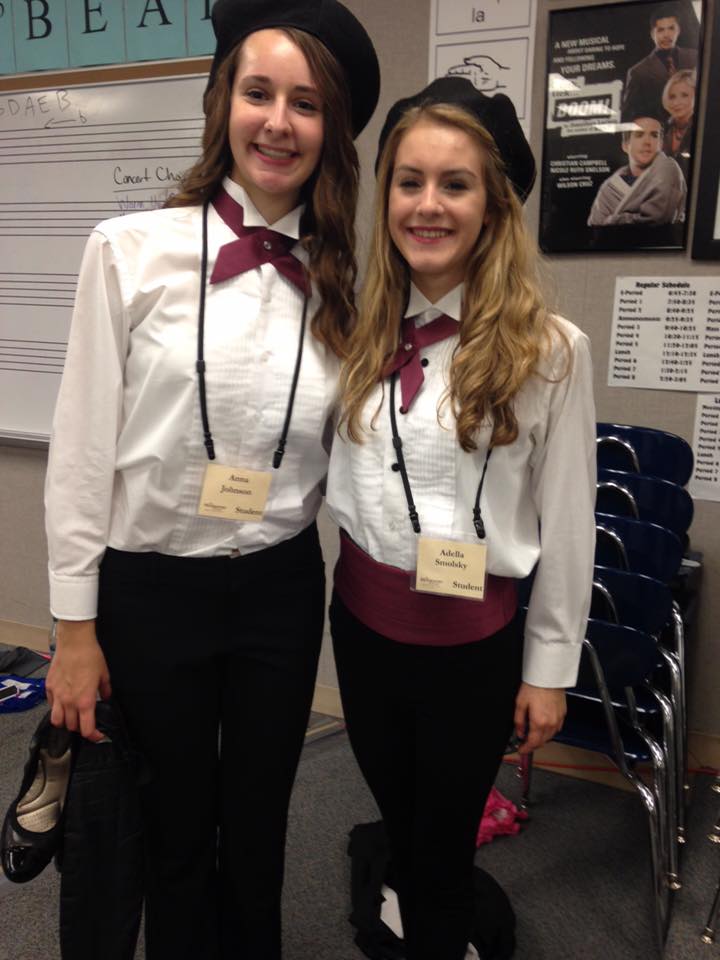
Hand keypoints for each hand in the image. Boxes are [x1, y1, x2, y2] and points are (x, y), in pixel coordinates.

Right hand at [45, 619, 111, 741]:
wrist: (75, 642)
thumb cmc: (91, 656)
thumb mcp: (104, 674)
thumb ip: (105, 690)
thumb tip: (106, 697)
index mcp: (85, 701)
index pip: (86, 729)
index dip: (93, 736)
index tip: (98, 736)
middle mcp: (69, 701)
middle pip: (71, 726)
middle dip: (79, 728)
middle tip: (85, 722)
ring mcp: (57, 695)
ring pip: (56, 720)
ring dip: (64, 722)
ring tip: (71, 717)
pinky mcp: (49, 687)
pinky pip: (50, 704)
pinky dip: (56, 708)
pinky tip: (62, 702)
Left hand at [513, 683, 565, 755]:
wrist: (549, 676)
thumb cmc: (535, 687)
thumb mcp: (520, 703)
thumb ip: (519, 721)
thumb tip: (520, 732)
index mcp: (539, 722)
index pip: (533, 743)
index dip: (526, 749)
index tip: (521, 750)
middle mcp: (551, 723)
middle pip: (542, 742)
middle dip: (533, 744)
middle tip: (525, 742)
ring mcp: (558, 719)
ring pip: (550, 736)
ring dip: (541, 738)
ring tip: (533, 734)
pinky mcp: (563, 714)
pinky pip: (557, 728)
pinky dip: (549, 731)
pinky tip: (543, 726)